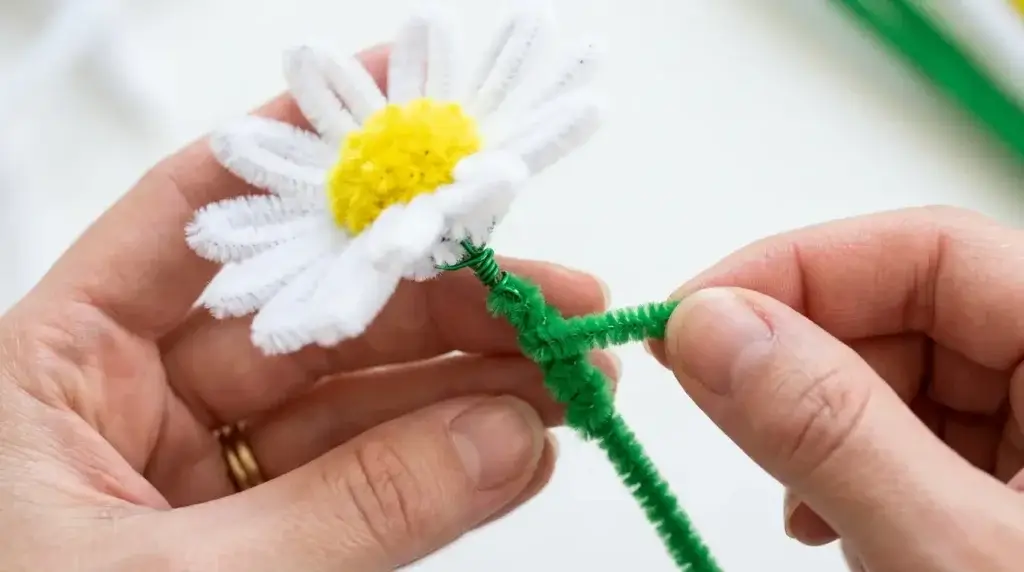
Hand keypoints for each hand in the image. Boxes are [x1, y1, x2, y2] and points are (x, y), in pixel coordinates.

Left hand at [0, 46, 616, 570]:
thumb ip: (351, 513)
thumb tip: (506, 441)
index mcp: (54, 365)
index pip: (198, 215)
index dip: (309, 151)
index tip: (413, 117)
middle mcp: (127, 401)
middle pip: (308, 307)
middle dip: (438, 293)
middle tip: (548, 294)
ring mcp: (195, 474)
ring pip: (352, 397)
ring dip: (467, 379)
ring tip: (566, 371)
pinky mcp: (246, 540)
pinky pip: (360, 478)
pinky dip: (442, 462)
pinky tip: (514, 439)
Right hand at [649, 206, 1023, 570]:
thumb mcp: (951, 548)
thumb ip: (832, 430)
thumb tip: (709, 325)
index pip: (934, 249)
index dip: (800, 267)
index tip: (692, 316)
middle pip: (915, 317)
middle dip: (802, 363)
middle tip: (717, 402)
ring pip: (909, 386)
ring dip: (824, 430)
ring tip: (798, 502)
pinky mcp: (1023, 500)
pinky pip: (926, 450)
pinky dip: (860, 477)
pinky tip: (837, 525)